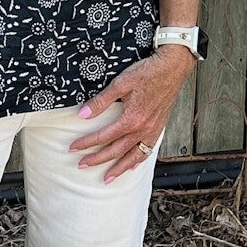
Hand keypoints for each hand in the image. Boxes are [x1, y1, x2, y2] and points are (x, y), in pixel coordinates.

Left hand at [69, 47, 195, 182]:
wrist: (173, 67)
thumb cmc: (148, 72)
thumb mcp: (121, 83)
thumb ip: (101, 101)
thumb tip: (83, 115)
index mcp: (131, 119)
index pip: (103, 136)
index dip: (86, 143)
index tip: (73, 148)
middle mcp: (142, 129)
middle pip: (115, 150)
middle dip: (97, 160)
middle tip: (82, 165)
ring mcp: (152, 130)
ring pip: (133, 156)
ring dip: (118, 168)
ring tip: (107, 178)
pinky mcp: (158, 128)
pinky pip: (147, 151)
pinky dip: (137, 160)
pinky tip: (131, 165)